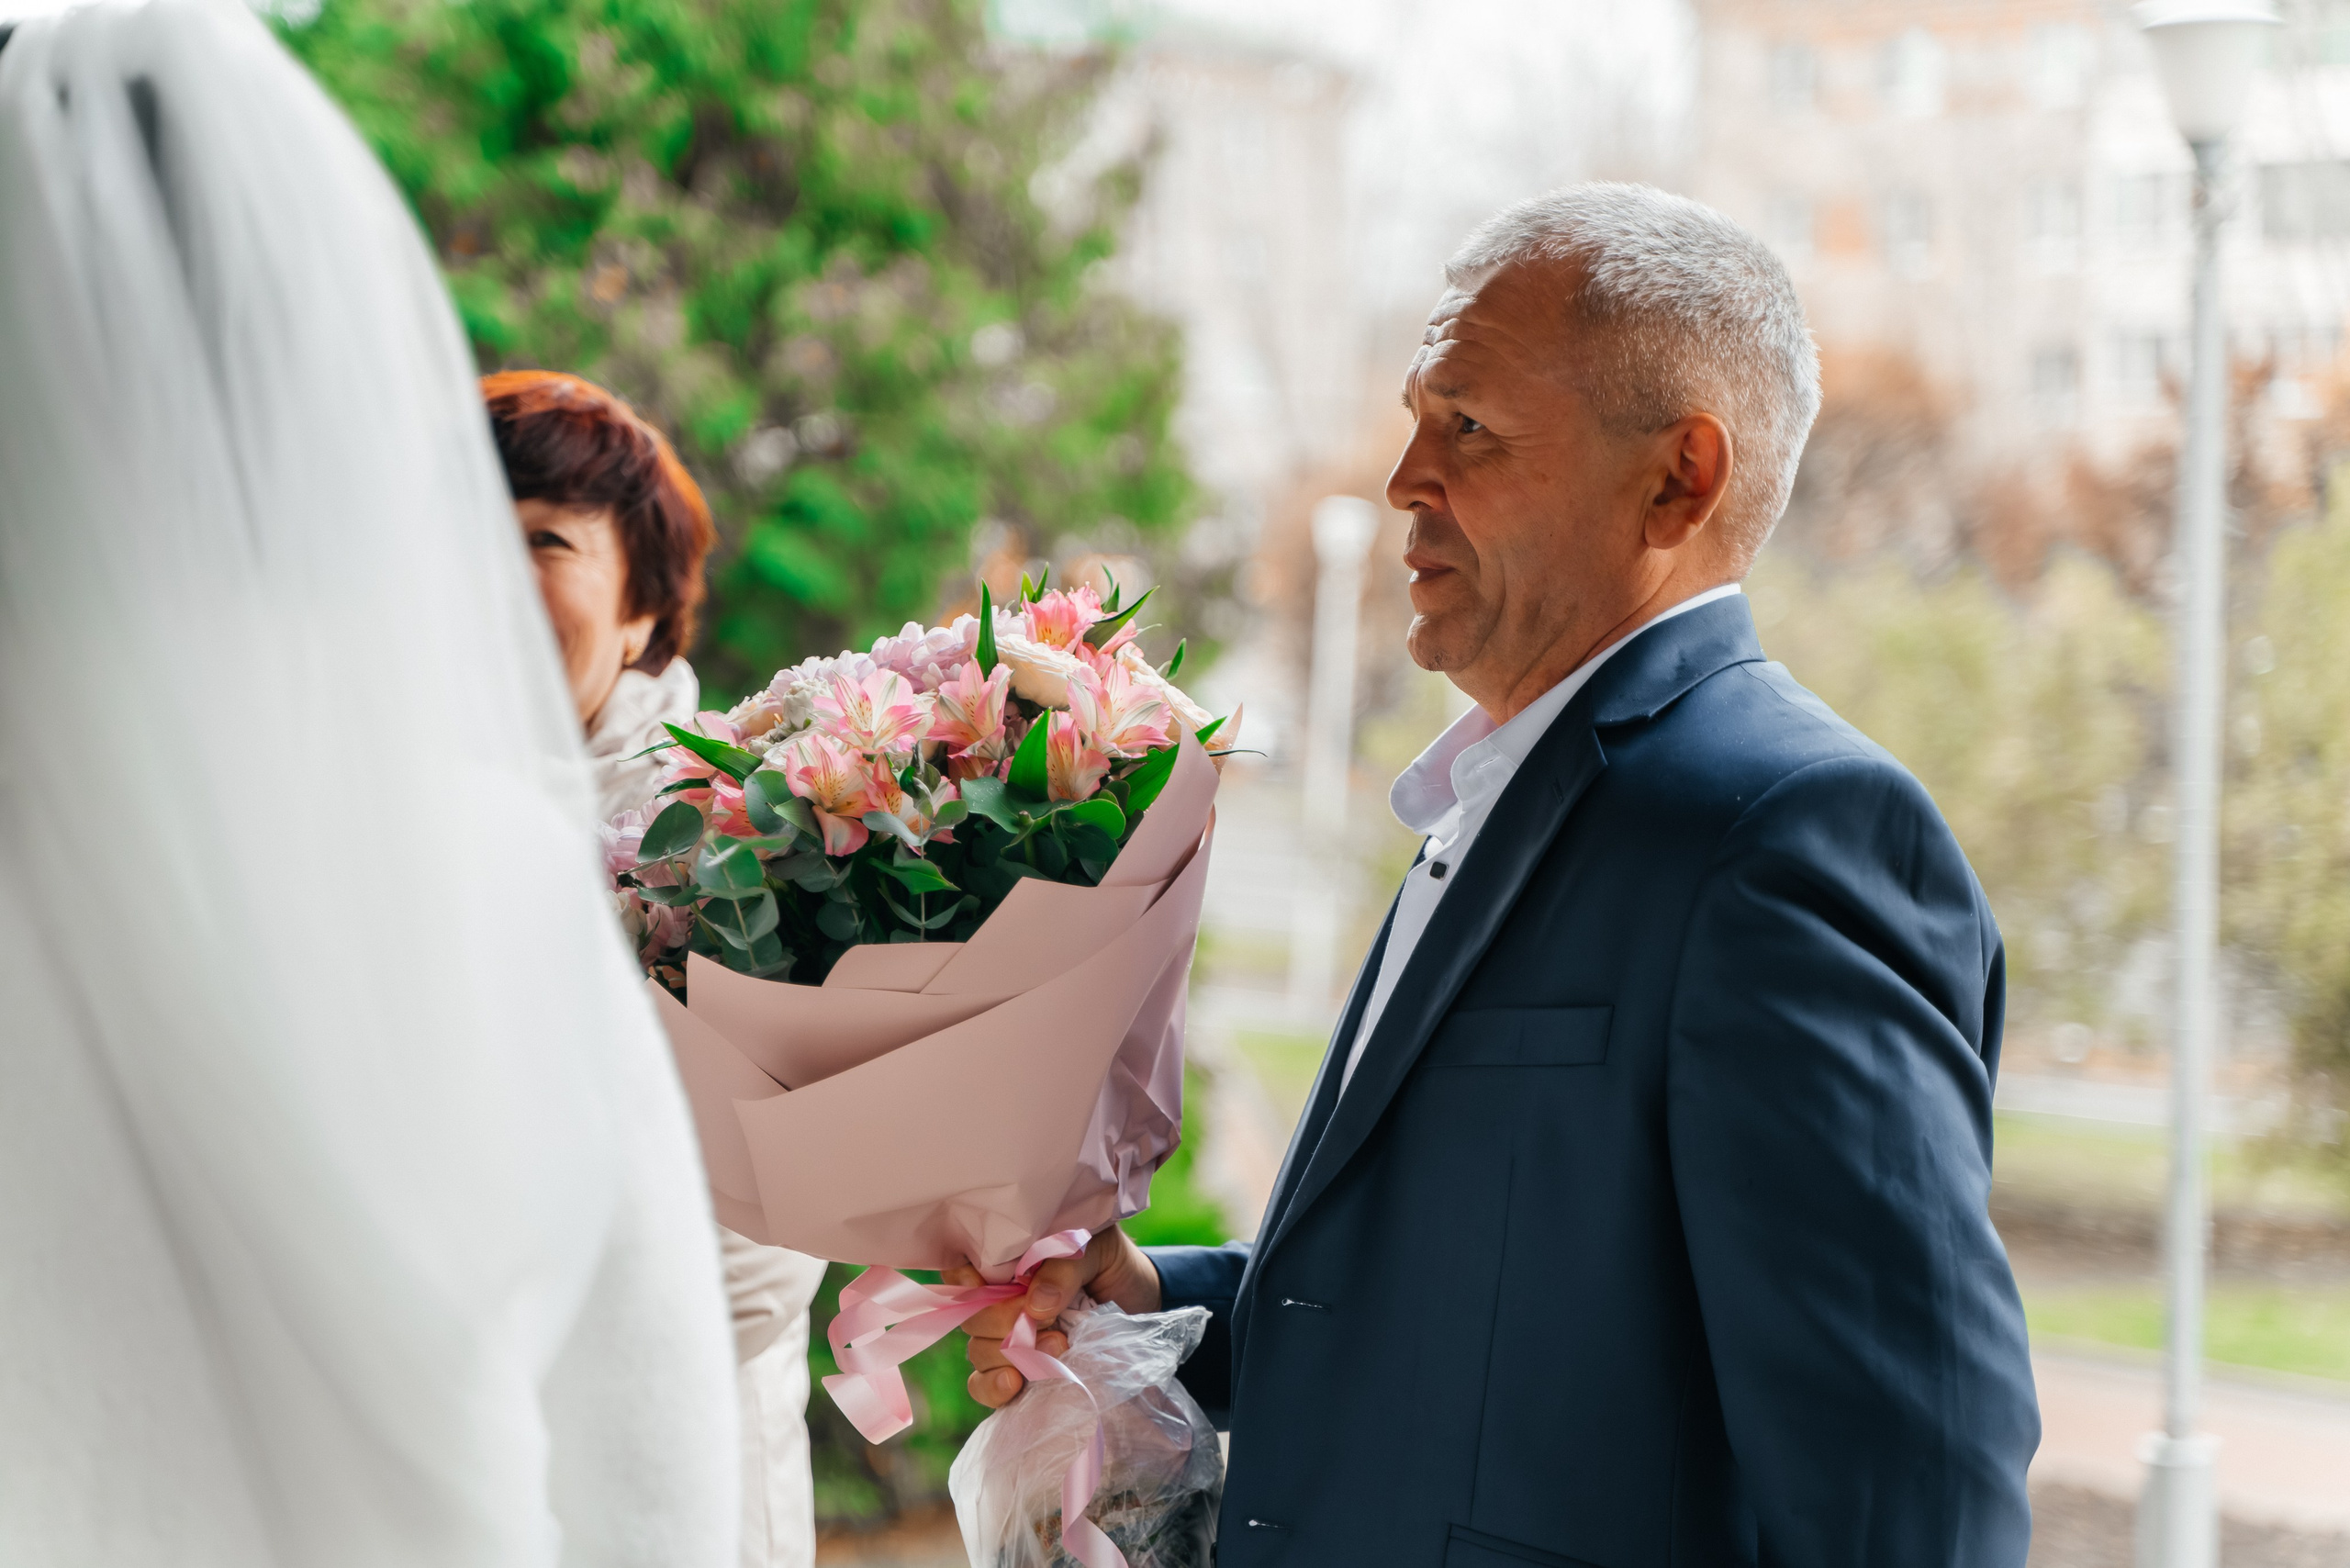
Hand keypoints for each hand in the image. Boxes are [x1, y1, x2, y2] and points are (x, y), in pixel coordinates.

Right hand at [949, 1225, 1162, 1408]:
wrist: (1141, 1300)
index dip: (964, 1279)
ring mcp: (1006, 1341)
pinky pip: (984, 1386)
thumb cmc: (1109, 1263)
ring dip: (1012, 1355)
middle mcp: (998, 1303)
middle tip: (1049, 1321)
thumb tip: (1036, 1306)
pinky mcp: (1019, 1373)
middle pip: (974, 1318)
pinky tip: (1014, 1384)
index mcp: (1006, 1265)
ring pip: (980, 1353)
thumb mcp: (1093, 1249)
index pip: (963, 1271)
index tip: (985, 1284)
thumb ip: (1063, 1267)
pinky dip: (993, 1388)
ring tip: (1058, 1347)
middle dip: (1006, 1322)